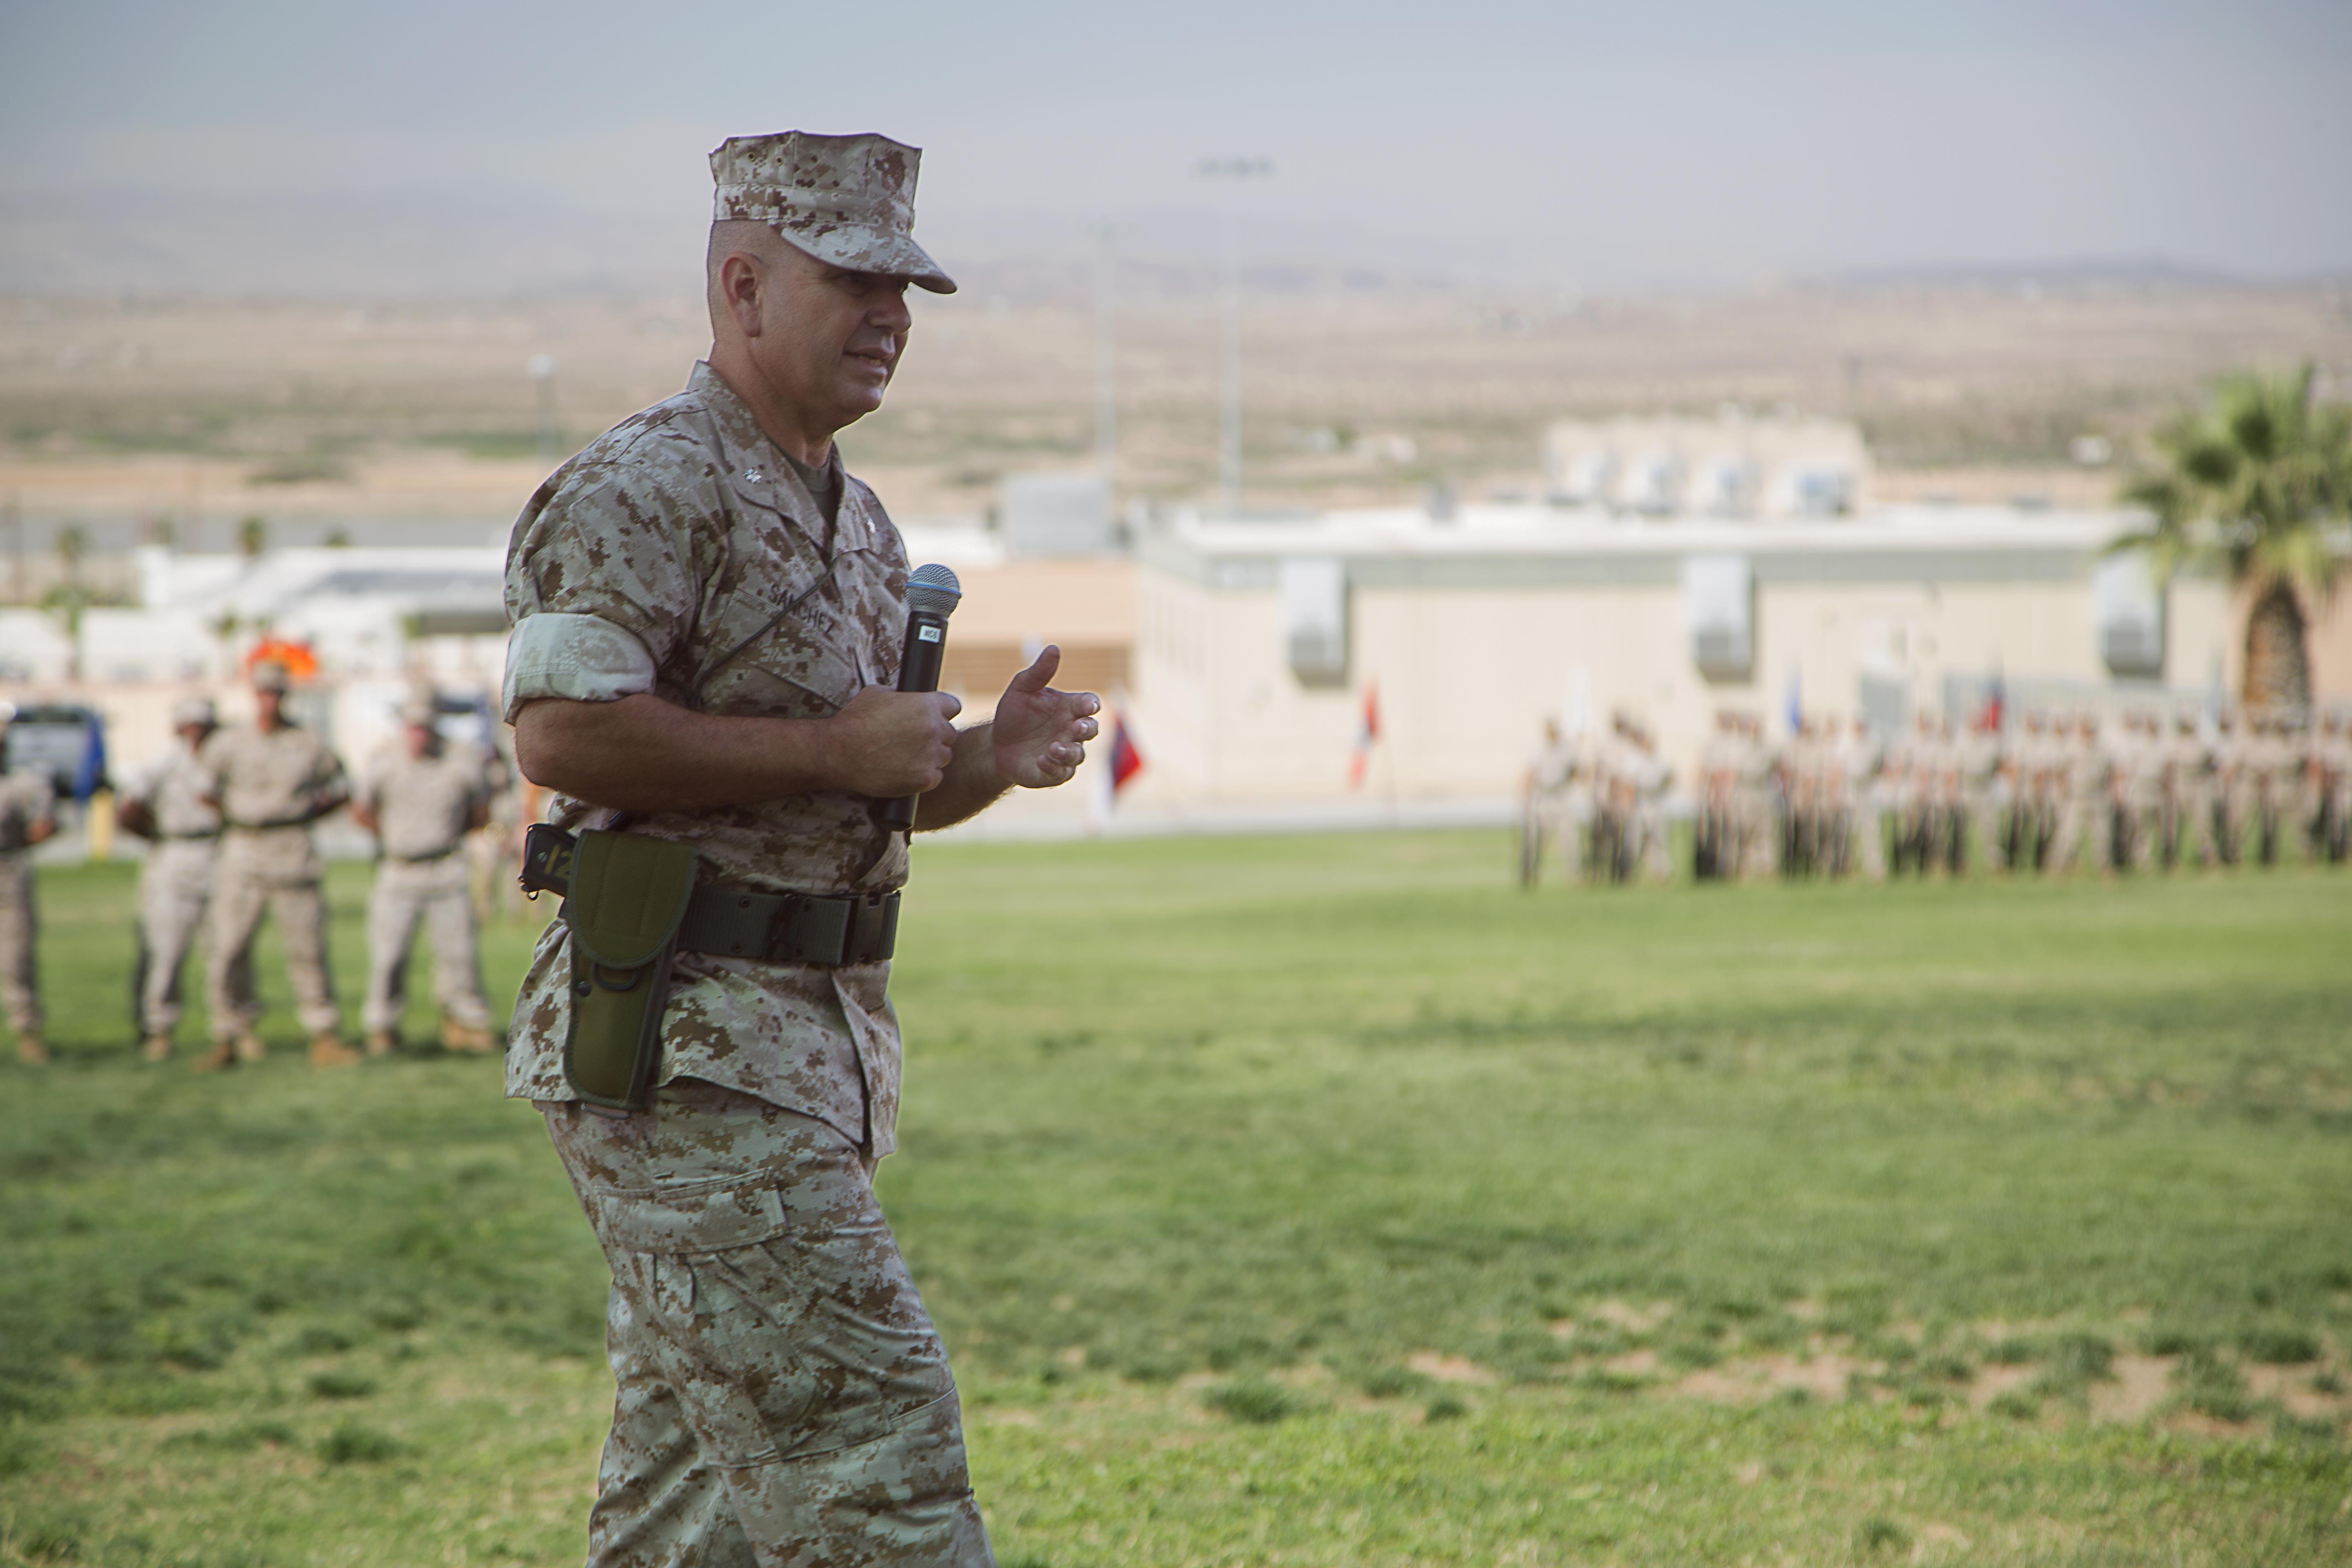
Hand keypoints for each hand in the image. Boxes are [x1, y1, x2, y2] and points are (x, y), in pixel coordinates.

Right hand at [825, 686, 962, 796]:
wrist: (840, 752)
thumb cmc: (855, 721)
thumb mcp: (877, 694)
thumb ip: (899, 695)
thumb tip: (904, 697)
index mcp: (927, 705)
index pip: (953, 706)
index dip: (942, 713)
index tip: (934, 719)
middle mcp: (934, 729)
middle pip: (950, 734)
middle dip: (935, 737)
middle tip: (915, 742)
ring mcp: (931, 755)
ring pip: (944, 757)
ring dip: (930, 757)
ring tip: (906, 758)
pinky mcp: (925, 779)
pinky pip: (935, 777)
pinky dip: (923, 777)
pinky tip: (905, 773)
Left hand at [989, 647, 1100, 788]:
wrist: (996, 744)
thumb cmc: (1015, 713)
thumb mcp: (1022, 689)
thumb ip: (1039, 672)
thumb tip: (1053, 647)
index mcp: (1069, 708)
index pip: (1088, 704)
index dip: (1090, 705)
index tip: (1087, 705)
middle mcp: (1072, 731)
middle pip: (1091, 730)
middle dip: (1087, 729)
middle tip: (1077, 727)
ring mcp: (1065, 753)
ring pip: (1078, 755)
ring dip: (1069, 752)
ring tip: (1053, 747)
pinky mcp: (1054, 773)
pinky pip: (1062, 774)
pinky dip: (1054, 768)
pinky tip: (1042, 760)